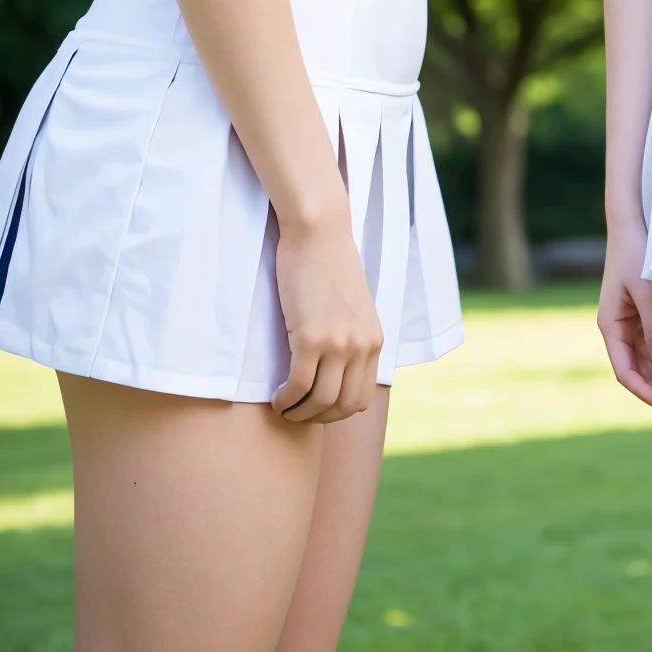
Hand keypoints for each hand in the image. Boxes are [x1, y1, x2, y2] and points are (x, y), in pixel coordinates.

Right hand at [271, 211, 385, 422]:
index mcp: (375, 341)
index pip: (360, 398)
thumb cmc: (330, 266)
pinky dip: (286, 399)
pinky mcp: (312, 337)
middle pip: (343, 407)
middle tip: (295, 413)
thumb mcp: (353, 308)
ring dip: (298, 412)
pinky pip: (298, 385)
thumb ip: (351, 338)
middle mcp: (362, 346)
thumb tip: (335, 371)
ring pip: (320, 401)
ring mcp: (339, 344)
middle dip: (316, 418)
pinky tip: (276, 396)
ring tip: (283, 405)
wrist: (319, 233)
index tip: (314, 408)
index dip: (334, 413)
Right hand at [598, 224, 651, 409]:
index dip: (642, 390)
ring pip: (648, 357)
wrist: (634, 223)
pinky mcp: (642, 311)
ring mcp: (630, 320)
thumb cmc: (638, 254)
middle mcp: (618, 326)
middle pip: (638, 367)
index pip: (624, 370)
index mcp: (610, 324)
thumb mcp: (648, 291)